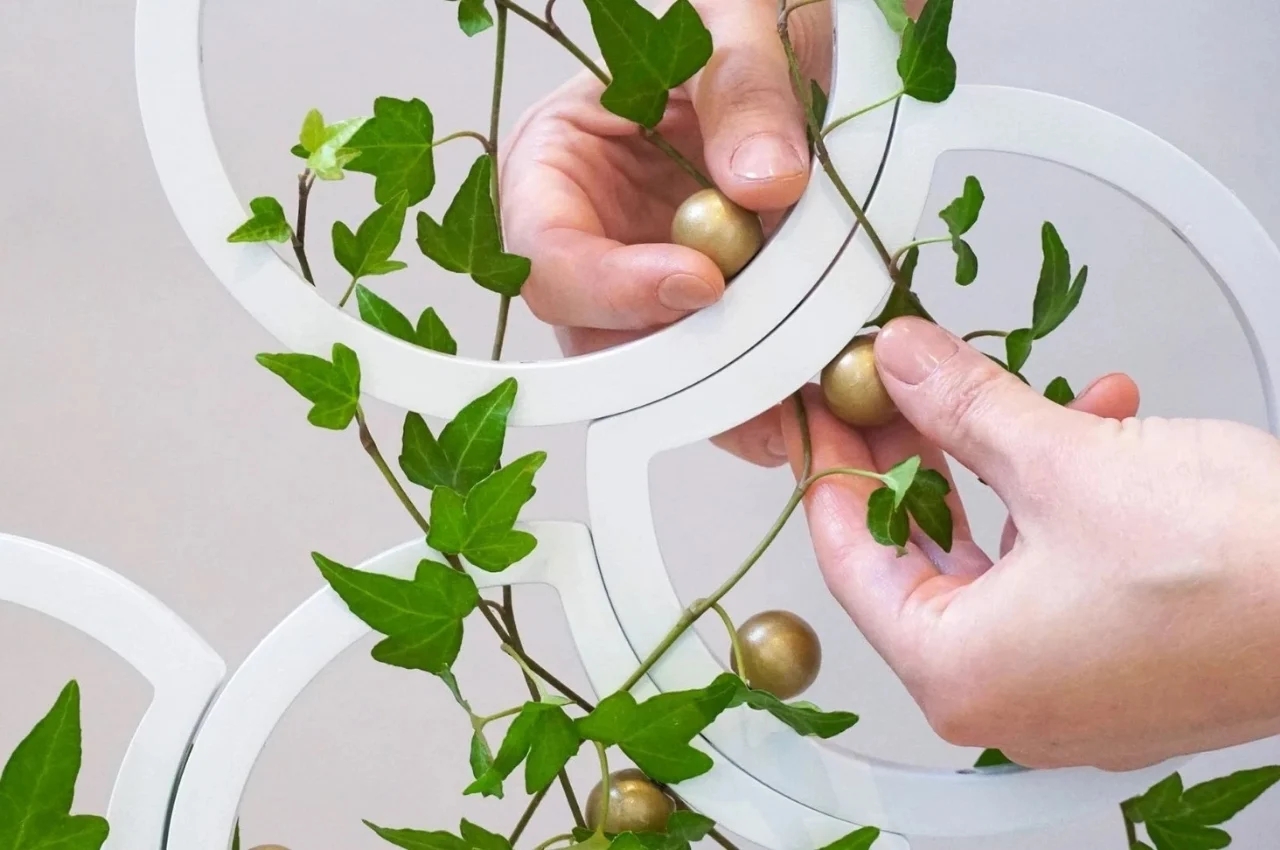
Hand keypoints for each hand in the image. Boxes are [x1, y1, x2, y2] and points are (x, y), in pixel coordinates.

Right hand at [500, 0, 832, 466]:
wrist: (798, 35)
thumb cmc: (732, 18)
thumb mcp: (733, 20)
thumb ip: (745, 90)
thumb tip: (762, 184)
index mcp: (555, 163)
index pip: (547, 251)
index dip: (610, 286)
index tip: (701, 282)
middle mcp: (592, 236)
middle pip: (599, 335)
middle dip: (676, 364)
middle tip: (756, 374)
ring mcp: (651, 278)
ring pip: (666, 367)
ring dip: (728, 388)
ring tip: (795, 399)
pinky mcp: (715, 307)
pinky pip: (727, 363)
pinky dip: (767, 382)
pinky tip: (813, 387)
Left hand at [782, 316, 1279, 770]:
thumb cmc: (1241, 570)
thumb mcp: (1066, 460)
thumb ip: (963, 406)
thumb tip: (900, 362)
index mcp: (959, 670)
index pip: (849, 558)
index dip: (834, 466)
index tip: (825, 409)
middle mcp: (1006, 698)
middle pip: (919, 557)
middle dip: (918, 457)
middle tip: (894, 391)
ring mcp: (1068, 690)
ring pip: (994, 559)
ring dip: (1000, 467)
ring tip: (1000, 396)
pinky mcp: (1123, 669)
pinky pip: (1056, 577)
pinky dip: (1061, 504)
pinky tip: (1095, 424)